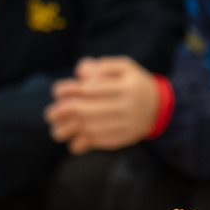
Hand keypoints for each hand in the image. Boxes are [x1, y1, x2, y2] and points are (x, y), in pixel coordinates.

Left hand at [46, 57, 162, 152]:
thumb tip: (80, 73)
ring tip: (56, 130)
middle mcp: (127, 106)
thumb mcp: (125, 67)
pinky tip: (72, 143)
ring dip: (70, 131)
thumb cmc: (135, 84)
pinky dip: (85, 143)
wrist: (160, 108)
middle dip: (64, 112)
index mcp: (126, 86)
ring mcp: (126, 124)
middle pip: (89, 110)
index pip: (91, 88)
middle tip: (50, 114)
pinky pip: (101, 142)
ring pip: (93, 129)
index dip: (70, 90)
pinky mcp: (124, 138)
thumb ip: (102, 66)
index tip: (58, 91)